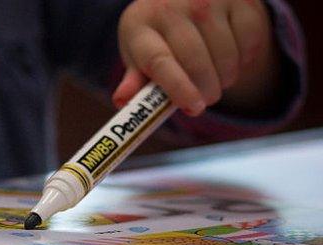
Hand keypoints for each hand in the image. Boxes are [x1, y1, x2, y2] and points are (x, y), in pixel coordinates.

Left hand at [113, 0, 280, 115]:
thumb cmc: (157, 37)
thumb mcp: (139, 54)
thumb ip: (135, 80)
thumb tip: (122, 100)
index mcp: (140, 25)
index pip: (158, 61)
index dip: (177, 87)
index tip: (193, 107)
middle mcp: (172, 7)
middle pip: (195, 62)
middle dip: (205, 91)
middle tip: (206, 101)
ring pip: (226, 56)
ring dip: (225, 78)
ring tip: (215, 78)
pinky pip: (250, 41)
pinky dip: (244, 59)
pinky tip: (230, 56)